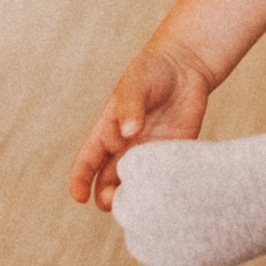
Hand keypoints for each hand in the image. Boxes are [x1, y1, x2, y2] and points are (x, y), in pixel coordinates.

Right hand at [68, 44, 214, 212]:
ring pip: (137, 188)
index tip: (79, 197)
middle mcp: (125, 149)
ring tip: (143, 200)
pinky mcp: (174, 155)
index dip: (79, 181)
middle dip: (108, 198)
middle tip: (117, 198)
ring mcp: (150, 155)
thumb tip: (129, 131)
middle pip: (108, 184)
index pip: (86, 163)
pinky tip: (169, 190)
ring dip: (137, 198)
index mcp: (107, 133)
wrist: (186, 65)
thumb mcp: (135, 84)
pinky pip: (167, 179)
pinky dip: (165, 189)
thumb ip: (129, 107)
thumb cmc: (152, 71)